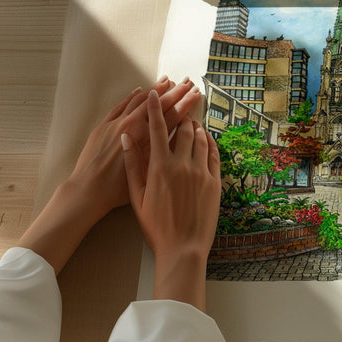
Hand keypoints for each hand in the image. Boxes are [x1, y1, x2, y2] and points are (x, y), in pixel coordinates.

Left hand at [70, 78, 200, 220]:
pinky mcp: (104, 126)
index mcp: (146, 139)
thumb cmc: (118, 189)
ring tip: (167, 80)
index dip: (185, 103)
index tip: (195, 93)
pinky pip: (120, 105)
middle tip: (188, 82)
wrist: (88, 190)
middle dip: (175, 91)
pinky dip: (132, 96)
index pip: (171, 115)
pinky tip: (140, 90)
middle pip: (158, 104)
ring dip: (155, 89)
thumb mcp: (147, 172)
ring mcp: (116, 123)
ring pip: (139, 100)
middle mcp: (132, 126)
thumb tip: (176, 137)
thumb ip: (161, 152)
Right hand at [122, 90, 220, 309]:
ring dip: (195, 127)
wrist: (183, 248)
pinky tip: (206, 140)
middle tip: (179, 105)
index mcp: (160, 167)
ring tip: (191, 121)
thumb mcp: (137, 197)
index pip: (157, 129)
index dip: (155, 108)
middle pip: (183, 129)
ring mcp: (201, 172)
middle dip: (180, 114)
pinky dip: (209, 143)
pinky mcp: (215, 181)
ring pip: (200, 139)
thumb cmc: (156, 226)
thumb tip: (126, 138)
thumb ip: (132, 165)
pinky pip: (214, 154)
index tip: (154, 93)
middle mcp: (182, 164)